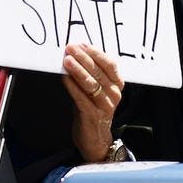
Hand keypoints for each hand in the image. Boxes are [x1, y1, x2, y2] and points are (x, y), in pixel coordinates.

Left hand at [62, 42, 123, 162]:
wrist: (95, 138)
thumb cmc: (94, 109)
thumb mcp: (98, 91)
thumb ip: (92, 75)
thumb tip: (76, 55)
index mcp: (118, 84)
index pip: (110, 64)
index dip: (96, 53)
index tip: (81, 44)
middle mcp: (114, 94)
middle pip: (99, 72)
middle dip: (83, 58)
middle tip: (70, 48)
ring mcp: (105, 105)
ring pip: (91, 83)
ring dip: (77, 70)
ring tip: (66, 60)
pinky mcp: (92, 114)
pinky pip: (80, 97)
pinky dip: (71, 86)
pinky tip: (64, 77)